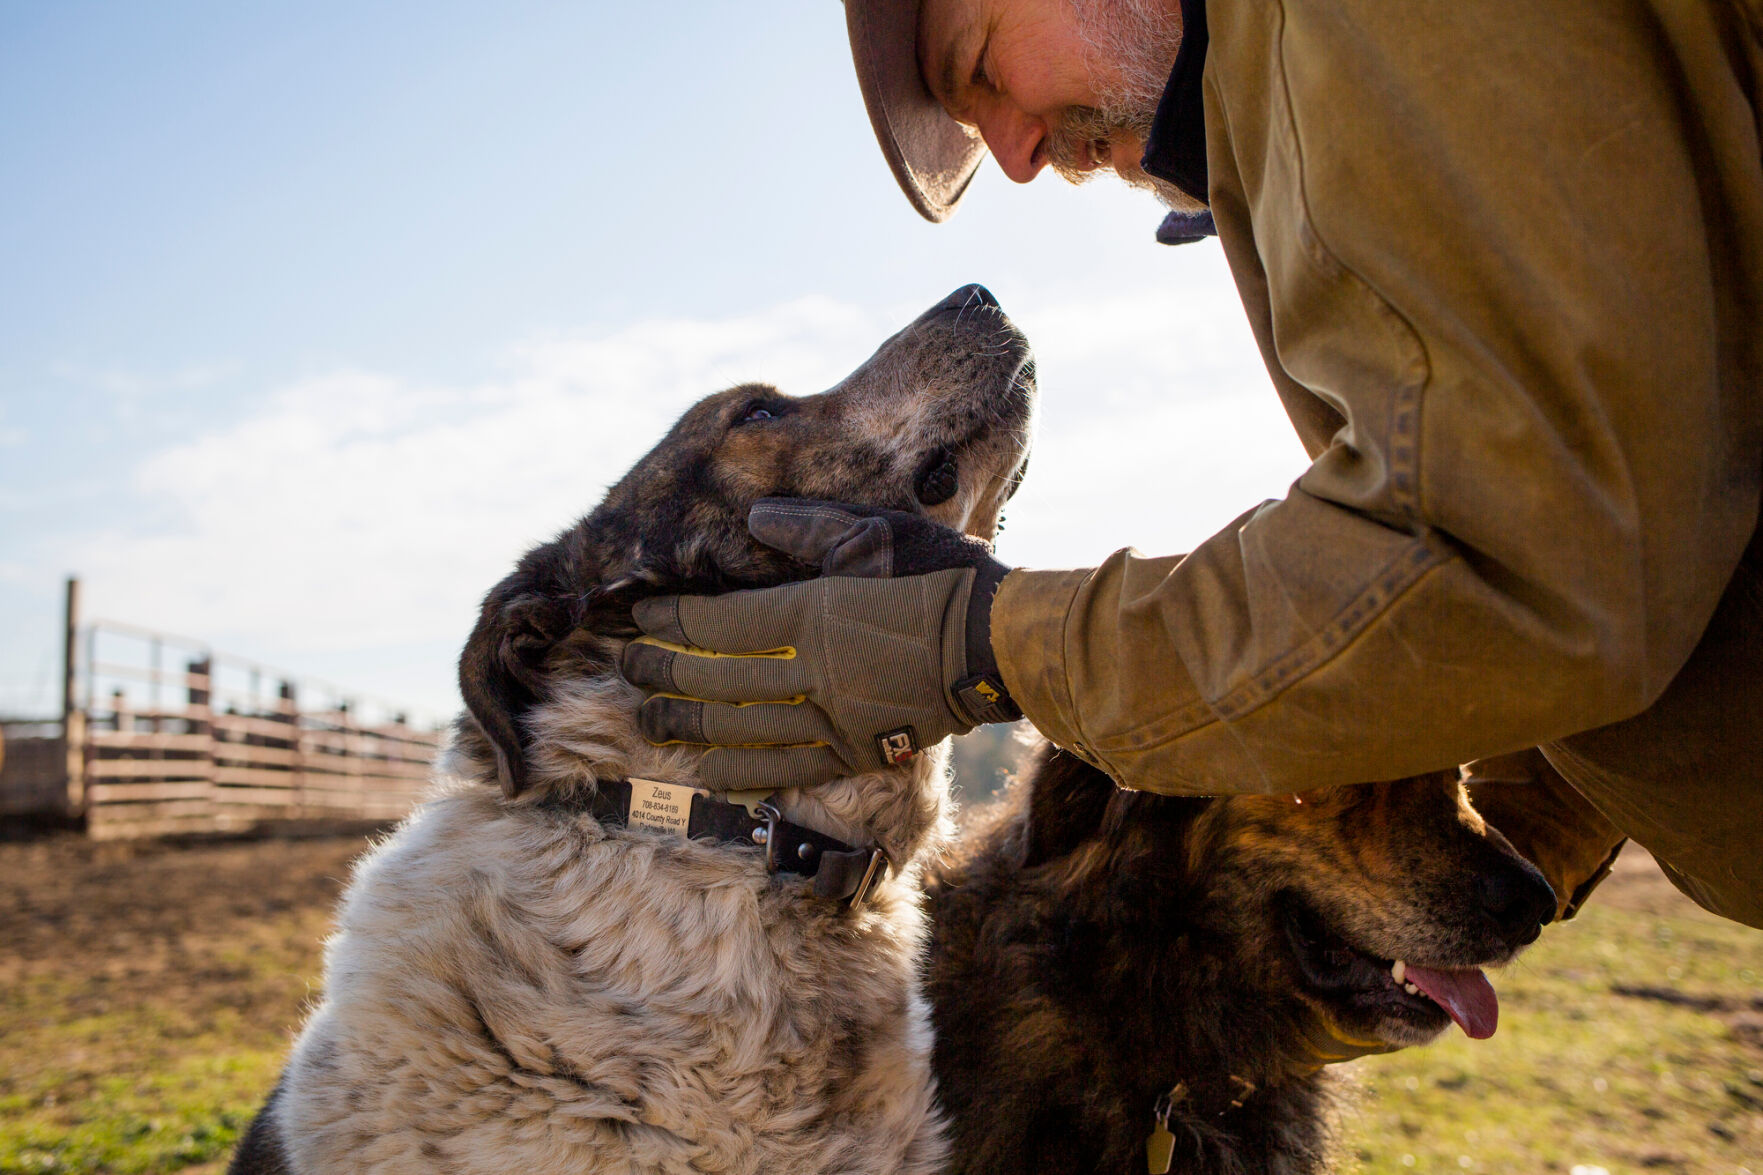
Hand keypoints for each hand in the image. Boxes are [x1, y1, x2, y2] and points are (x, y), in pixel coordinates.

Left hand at [619, 498, 1018, 788]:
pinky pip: (787, 769)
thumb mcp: (876, 532)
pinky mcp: (856, 750)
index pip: (722, 624)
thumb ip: (809, 527)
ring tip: (650, 719)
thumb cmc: (940, 576)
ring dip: (689, 726)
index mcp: (815, 613)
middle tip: (626, 669)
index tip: (640, 620)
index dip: (674, 624)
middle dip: (665, 674)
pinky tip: (706, 770)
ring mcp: (835, 718)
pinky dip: (741, 772)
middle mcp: (816, 673)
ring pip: (742, 730)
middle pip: (719, 680)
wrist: (1001, 641)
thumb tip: (753, 518)